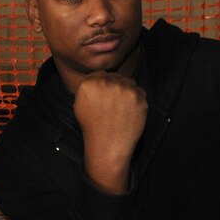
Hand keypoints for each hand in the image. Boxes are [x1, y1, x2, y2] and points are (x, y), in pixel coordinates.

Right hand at [73, 71, 146, 193]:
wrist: (108, 145)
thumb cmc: (92, 127)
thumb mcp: (79, 105)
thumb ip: (87, 88)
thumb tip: (97, 78)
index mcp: (89, 83)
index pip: (100, 74)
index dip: (103, 84)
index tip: (104, 95)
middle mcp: (107, 83)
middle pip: (116, 77)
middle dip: (115, 87)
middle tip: (113, 104)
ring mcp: (124, 90)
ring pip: (129, 82)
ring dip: (127, 91)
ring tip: (121, 108)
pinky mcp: (138, 98)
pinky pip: (140, 91)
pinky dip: (137, 100)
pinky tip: (129, 112)